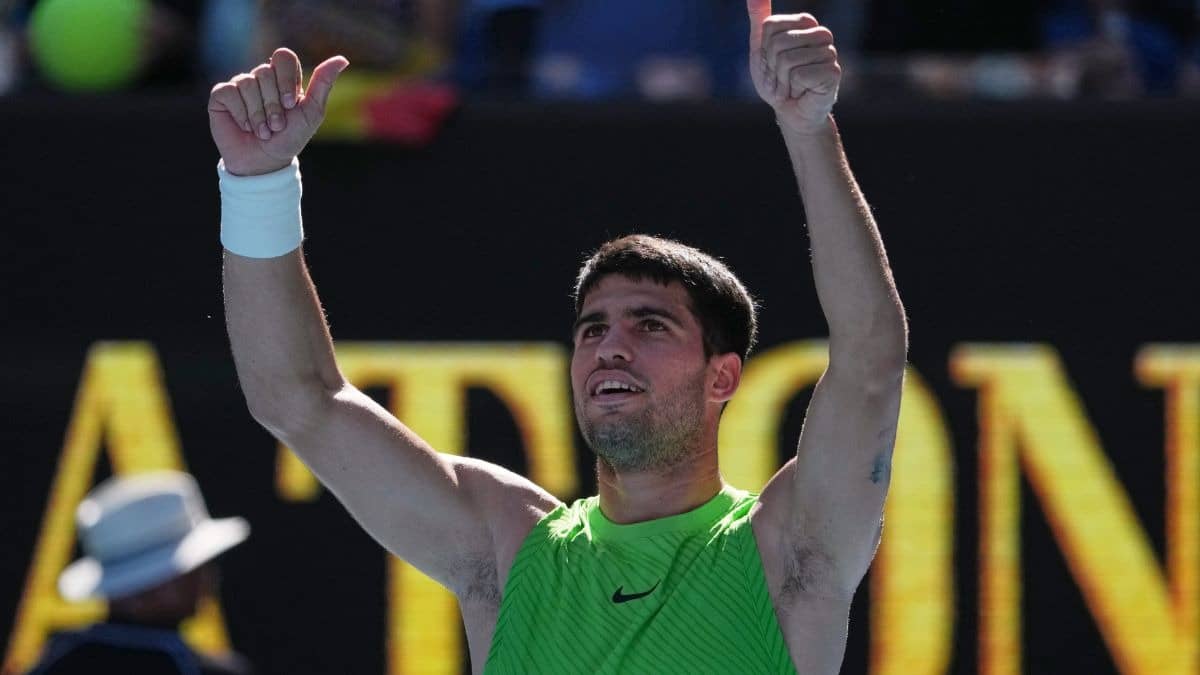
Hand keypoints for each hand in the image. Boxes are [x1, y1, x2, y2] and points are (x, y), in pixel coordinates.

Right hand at [208, 48, 348, 175]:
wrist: (266, 161)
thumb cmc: (290, 138)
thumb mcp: (312, 113)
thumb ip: (323, 84)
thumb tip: (342, 59)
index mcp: (284, 77)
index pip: (283, 57)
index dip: (286, 80)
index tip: (290, 105)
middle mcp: (261, 77)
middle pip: (264, 72)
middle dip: (273, 105)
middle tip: (277, 125)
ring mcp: (240, 84)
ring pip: (247, 83)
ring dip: (258, 114)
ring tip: (263, 131)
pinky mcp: (222, 95)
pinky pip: (229, 91)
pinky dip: (241, 113)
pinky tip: (245, 126)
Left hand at [746, 2, 840, 134]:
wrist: (791, 112)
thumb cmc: (777, 80)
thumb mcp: (761, 48)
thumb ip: (759, 18)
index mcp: (805, 23)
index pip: (770, 26)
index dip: (764, 49)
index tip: (774, 62)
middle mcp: (821, 34)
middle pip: (778, 42)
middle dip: (773, 66)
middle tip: (783, 77)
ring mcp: (830, 52)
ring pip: (788, 60)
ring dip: (783, 80)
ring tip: (793, 86)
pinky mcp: (833, 72)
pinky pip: (800, 75)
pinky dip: (794, 88)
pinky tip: (803, 92)